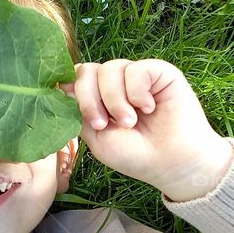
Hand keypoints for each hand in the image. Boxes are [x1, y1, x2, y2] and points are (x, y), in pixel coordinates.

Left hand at [58, 59, 233, 201]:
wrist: (172, 163)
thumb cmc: (135, 155)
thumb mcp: (95, 137)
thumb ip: (78, 111)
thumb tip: (61, 86)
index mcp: (98, 98)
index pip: (74, 79)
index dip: (73, 93)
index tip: (84, 117)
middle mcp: (115, 83)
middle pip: (86, 71)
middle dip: (89, 99)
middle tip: (104, 124)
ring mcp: (136, 76)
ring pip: (109, 69)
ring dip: (115, 101)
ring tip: (130, 122)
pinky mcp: (159, 72)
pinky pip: (136, 70)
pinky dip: (137, 92)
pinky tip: (149, 109)